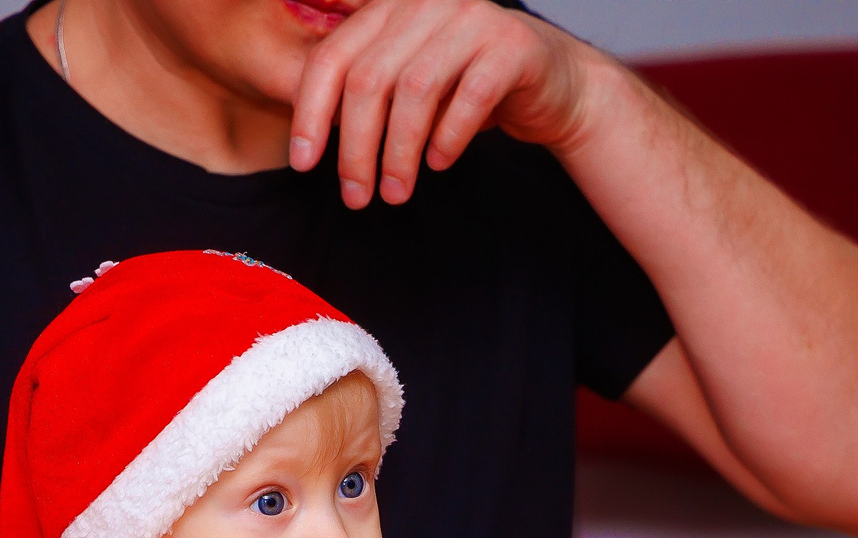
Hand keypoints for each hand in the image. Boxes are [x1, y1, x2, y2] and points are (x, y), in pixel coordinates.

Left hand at [289, 0, 618, 207]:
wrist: (554, 87)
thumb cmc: (468, 91)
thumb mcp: (406, 88)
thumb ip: (363, 96)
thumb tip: (308, 141)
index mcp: (390, 7)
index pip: (332, 57)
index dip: (311, 113)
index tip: (304, 163)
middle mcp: (427, 2)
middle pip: (369, 79)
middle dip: (356, 148)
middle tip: (355, 197)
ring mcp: (472, 17)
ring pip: (416, 90)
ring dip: (399, 152)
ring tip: (395, 193)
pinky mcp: (512, 43)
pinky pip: (470, 97)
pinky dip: (449, 137)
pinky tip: (440, 163)